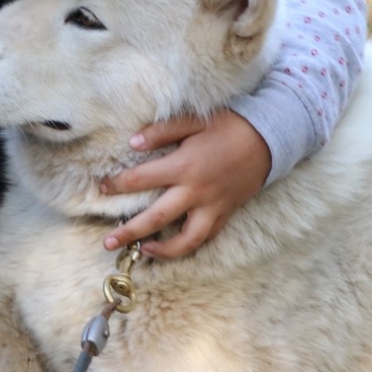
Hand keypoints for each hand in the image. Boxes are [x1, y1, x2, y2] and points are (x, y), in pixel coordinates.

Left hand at [98, 111, 270, 258]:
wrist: (270, 138)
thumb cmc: (229, 125)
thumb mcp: (194, 120)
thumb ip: (161, 131)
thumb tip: (132, 143)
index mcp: (184, 166)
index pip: (141, 180)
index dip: (118, 185)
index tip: (101, 188)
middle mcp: (196, 191)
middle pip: (156, 218)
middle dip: (129, 232)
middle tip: (108, 242)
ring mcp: (212, 206)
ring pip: (185, 240)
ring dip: (162, 251)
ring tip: (143, 251)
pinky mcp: (225, 213)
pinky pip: (205, 237)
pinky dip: (188, 245)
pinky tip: (173, 246)